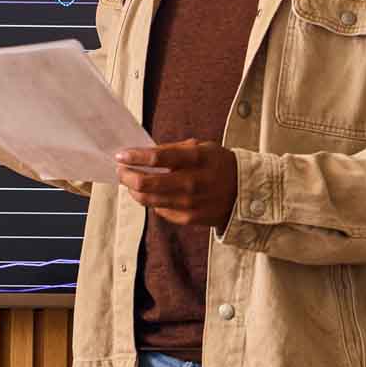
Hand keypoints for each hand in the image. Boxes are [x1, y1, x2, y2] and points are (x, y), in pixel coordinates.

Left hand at [115, 140, 238, 229]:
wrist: (245, 192)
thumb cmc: (219, 165)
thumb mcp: (202, 148)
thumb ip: (173, 150)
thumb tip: (143, 153)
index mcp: (196, 159)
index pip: (157, 157)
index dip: (134, 156)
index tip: (120, 155)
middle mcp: (192, 183)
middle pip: (146, 183)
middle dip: (127, 176)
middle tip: (121, 169)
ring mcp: (189, 204)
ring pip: (148, 199)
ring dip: (133, 190)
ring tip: (130, 181)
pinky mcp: (188, 219)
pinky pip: (159, 210)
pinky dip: (151, 200)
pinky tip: (151, 193)